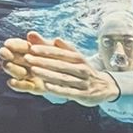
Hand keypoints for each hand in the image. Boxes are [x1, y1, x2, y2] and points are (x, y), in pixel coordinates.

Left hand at [0, 33, 119, 106]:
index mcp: (79, 58)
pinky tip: (47, 86)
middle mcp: (82, 69)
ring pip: (64, 78)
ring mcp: (84, 82)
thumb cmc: (84, 70)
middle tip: (27, 58)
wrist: (105, 87)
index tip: (32, 48)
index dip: (47, 50)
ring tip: (33, 70)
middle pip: (61, 64)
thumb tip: (51, 38)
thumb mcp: (76, 59)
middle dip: (43, 61)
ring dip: (48, 74)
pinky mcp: (84, 95)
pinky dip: (58, 89)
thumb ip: (61, 49)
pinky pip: (69, 92)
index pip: (62, 53)